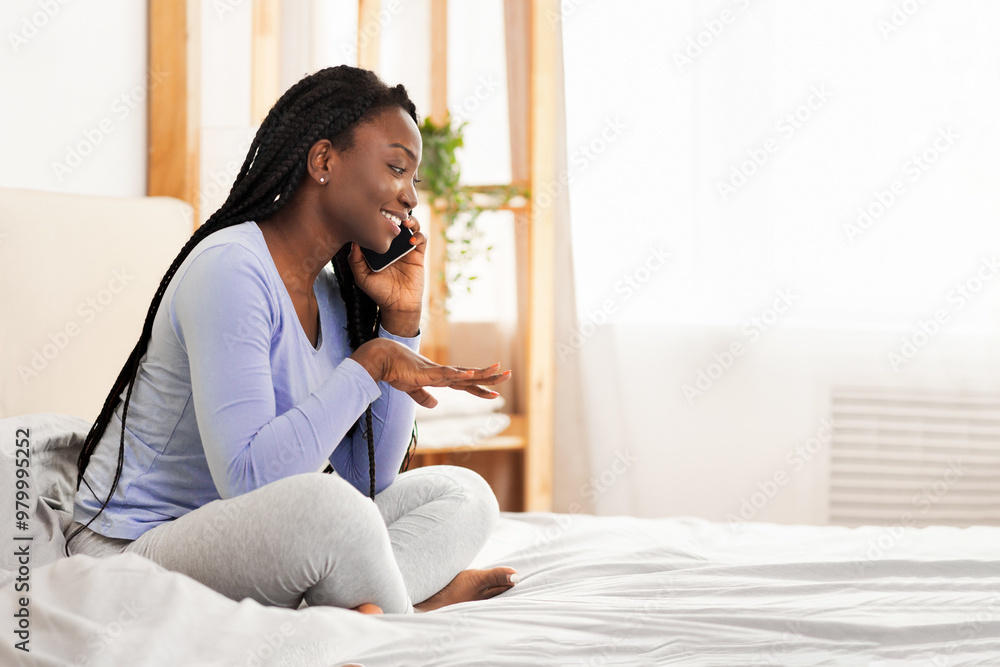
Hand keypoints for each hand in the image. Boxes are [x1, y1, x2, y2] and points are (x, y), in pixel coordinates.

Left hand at [347, 216, 425, 318]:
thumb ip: (355, 260)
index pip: (380, 226)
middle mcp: (393, 245)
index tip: (375, 213)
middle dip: (396, 214)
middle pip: (397, 222)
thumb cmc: (379, 291)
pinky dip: (419, 236)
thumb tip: (353, 241)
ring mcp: (406, 248)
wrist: (398, 305)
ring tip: (405, 222)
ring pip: (411, 226)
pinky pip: (422, 239)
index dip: (379, 217)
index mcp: (379, 247)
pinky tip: (411, 240)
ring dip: (410, 221)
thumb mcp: (361, 277)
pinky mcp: (418, 255)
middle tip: (392, 212)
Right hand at [351, 339, 511, 407]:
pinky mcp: (429, 372)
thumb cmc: (396, 372)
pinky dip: (459, 373)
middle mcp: (444, 374)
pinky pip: (447, 373)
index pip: (466, 385)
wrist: (383, 359)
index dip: (480, 389)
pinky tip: (471, 374)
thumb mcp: (412, 389)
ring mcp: (438, 372)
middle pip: (471, 376)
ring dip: (482, 373)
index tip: (495, 393)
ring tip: (499, 370)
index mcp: (441, 379)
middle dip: (490, 377)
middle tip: (509, 374)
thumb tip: (435, 404)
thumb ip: (423, 397)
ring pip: (465, 373)